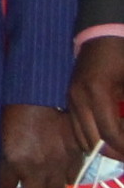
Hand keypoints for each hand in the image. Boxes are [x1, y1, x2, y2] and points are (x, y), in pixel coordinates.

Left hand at [0, 101, 82, 187]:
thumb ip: (5, 161)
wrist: (40, 95)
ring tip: (45, 179)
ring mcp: (57, 163)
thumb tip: (7, 180)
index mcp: (12, 162)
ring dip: (49, 187)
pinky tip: (59, 168)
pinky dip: (65, 175)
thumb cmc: (14, 113)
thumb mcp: (2, 140)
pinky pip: (72, 178)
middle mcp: (35, 168)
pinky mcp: (75, 156)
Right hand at [72, 37, 123, 159]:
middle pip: (91, 140)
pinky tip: (104, 137)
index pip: (110, 132)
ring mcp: (71, 99)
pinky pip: (76, 127)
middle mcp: (79, 99)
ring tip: (116, 148)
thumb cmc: (122, 55)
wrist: (102, 35)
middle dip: (111, 151)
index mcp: (98, 92)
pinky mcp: (69, 99)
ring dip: (99, 146)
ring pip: (81, 136)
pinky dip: (91, 136)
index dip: (122, 147)